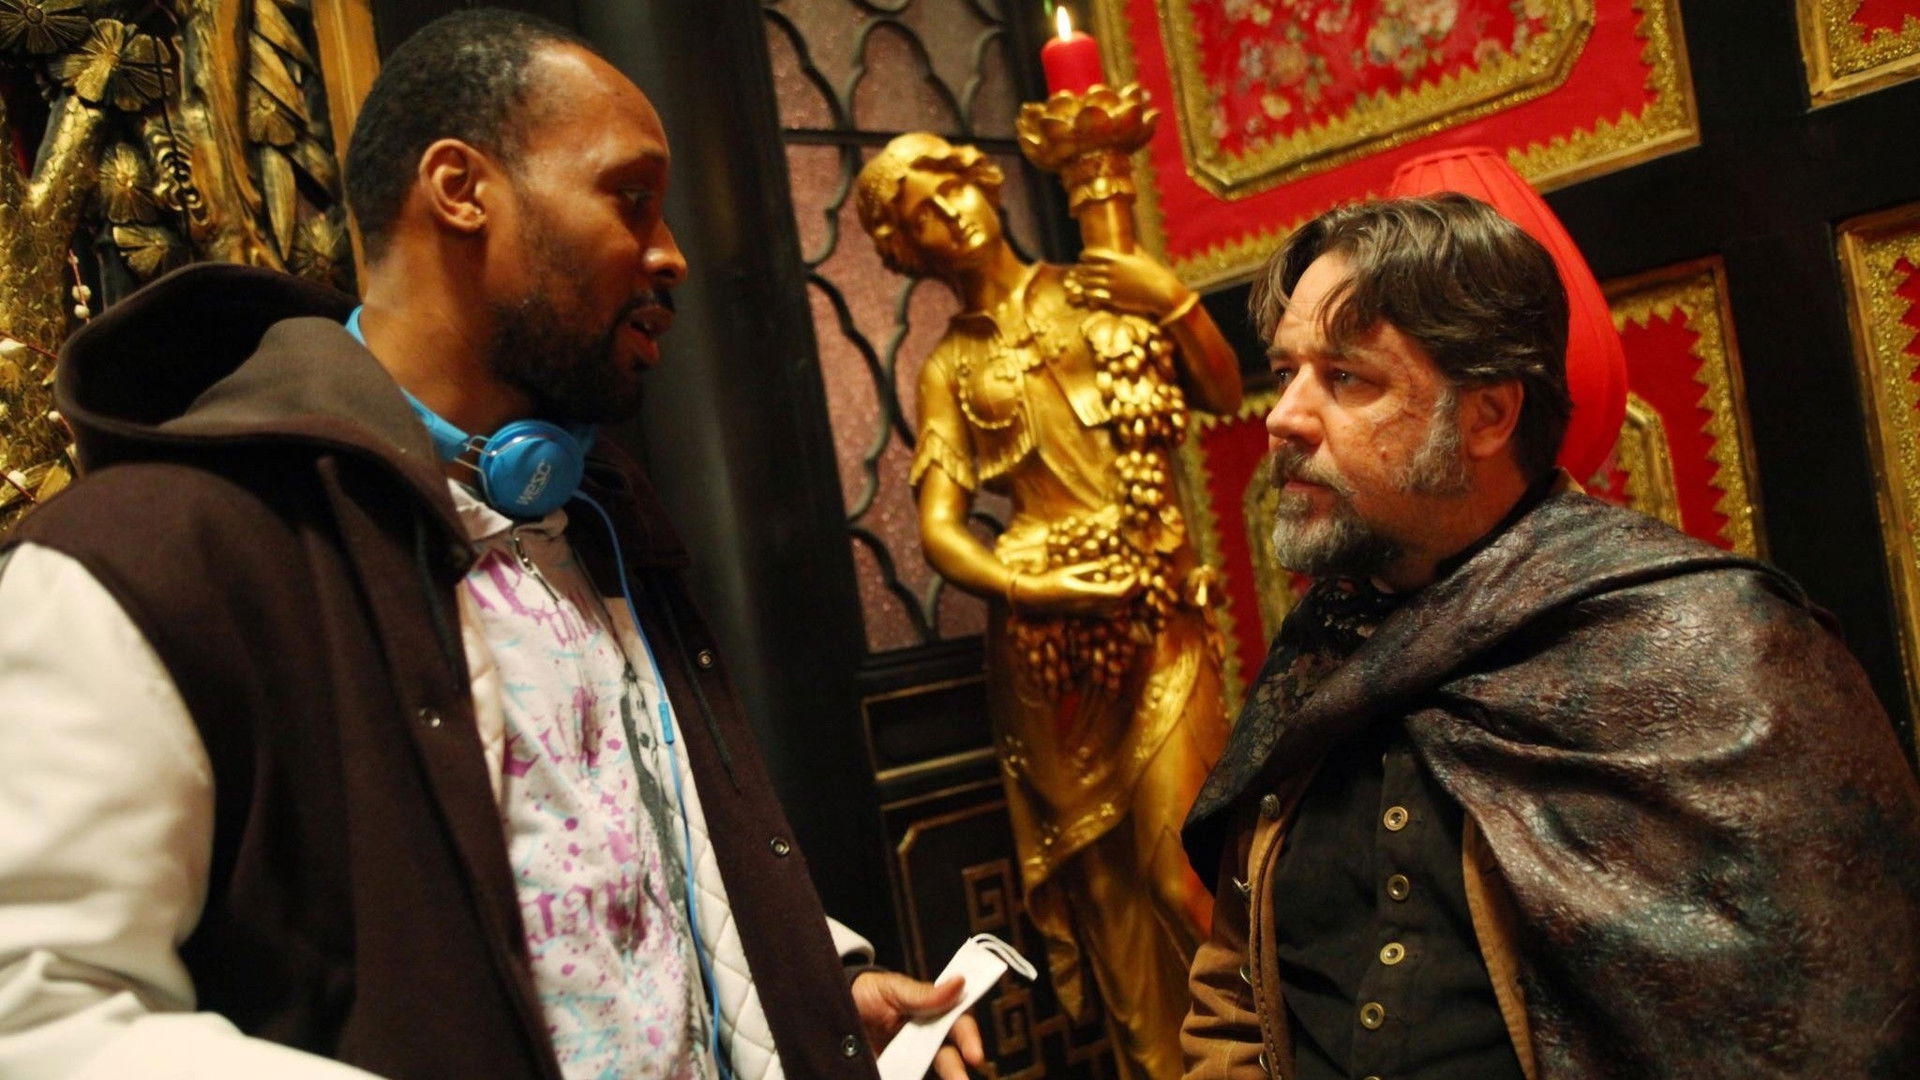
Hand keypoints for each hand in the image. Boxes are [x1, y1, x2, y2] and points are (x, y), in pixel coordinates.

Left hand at [851, 971, 986, 1079]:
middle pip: (947, 1056)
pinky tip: (912, 1079)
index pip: (957, 1026)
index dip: (968, 1039)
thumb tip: (960, 982)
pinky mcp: (893, 1071)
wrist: (832, 1010)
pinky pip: (908, 1077)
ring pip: (930, 1072)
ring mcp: (909, 1058)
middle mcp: (924, 1038)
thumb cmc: (867, 992)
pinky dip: (914, 1079)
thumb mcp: (892, 989)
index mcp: (931, 1013)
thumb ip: (923, 994)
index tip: (974, 1054)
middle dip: (956, 1070)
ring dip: (942, 1078)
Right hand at [1010, 561, 1139, 617]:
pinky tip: (1118, 592)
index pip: (1117, 594)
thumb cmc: (1049, 581)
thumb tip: (1107, 566)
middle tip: (1142, 578)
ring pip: (1116, 610)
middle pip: (1121, 604)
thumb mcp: (1069, 570)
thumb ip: (1090, 569)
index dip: (1131, 585)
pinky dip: (1118, 603)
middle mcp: (1090, 607)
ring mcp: (1088, 612)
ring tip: (1133, 585)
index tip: (1138, 573)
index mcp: (1086, 595)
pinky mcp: (1086, 614)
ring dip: (1128, 598)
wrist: (1034, 599)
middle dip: (1134, 591)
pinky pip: (1108, 612)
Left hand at [1069, 247, 1189, 318]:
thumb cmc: (1154, 275)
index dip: (1086, 255)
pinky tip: (1088, 295)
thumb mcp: (1144, 259)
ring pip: (1088, 283)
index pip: (1095, 255)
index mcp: (1118, 260)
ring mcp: (1112, 285)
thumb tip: (1134, 242)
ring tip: (1080, 283)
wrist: (1160, 292)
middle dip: (1081, 270)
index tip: (1082, 256)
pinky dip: (1089, 295)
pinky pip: (1094, 296)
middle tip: (1077, 271)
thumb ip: (1135, 250)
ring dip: (1082, 283)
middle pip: (1088, 269)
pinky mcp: (1113, 299)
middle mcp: (1113, 272)